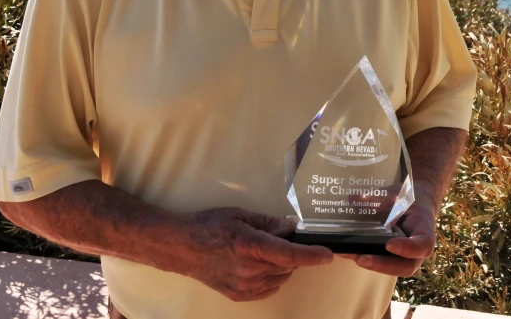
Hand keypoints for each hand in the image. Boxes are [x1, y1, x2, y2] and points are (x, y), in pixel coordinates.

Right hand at [179, 207, 332, 301]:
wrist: (182, 247)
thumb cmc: (209, 225)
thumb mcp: (240, 215)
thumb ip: (268, 223)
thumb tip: (291, 227)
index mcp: (250, 245)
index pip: (289, 255)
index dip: (312, 255)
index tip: (328, 255)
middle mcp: (249, 270)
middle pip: (286, 267)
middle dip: (293, 254)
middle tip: (282, 238)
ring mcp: (244, 286)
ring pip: (279, 278)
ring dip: (282, 265)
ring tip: (265, 249)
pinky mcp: (238, 296)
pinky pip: (267, 288)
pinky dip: (272, 277)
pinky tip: (260, 264)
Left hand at [339, 201, 435, 276]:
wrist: (418, 203)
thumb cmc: (409, 199)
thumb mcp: (398, 194)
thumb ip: (379, 198)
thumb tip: (353, 198)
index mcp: (424, 230)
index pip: (423, 245)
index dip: (408, 249)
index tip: (389, 245)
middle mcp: (418, 249)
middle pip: (406, 266)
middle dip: (383, 265)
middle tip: (362, 259)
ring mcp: (407, 256)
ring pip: (394, 268)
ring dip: (372, 264)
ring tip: (350, 255)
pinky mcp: (395, 256)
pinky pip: (384, 261)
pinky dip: (367, 258)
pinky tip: (348, 252)